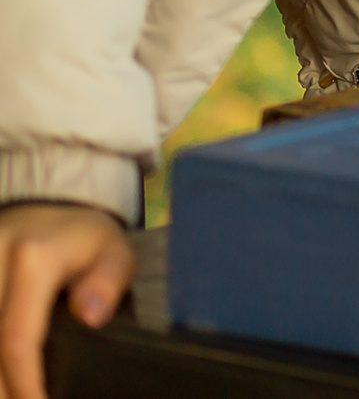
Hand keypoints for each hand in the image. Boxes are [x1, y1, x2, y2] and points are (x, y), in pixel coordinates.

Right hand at [1, 203, 131, 398]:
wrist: (41, 211)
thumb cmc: (83, 239)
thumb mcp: (114, 250)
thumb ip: (109, 280)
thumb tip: (90, 316)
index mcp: (32, 260)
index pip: (17, 338)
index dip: (24, 384)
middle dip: (5, 389)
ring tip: (18, 393)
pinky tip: (5, 379)